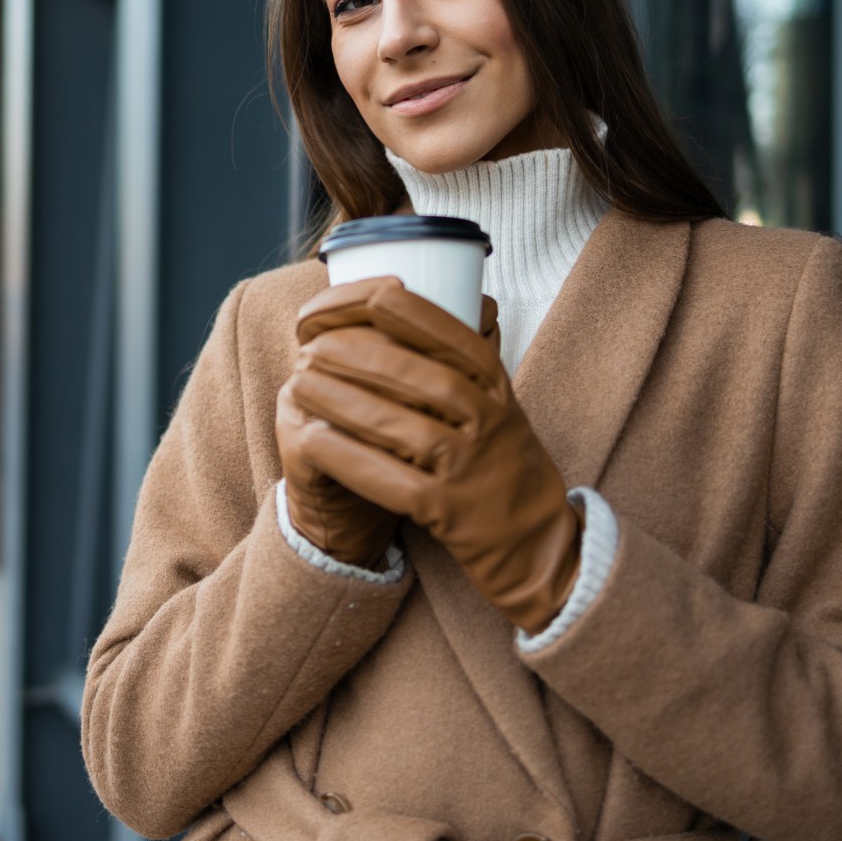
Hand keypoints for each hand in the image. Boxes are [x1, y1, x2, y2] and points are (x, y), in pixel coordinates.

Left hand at [286, 280, 581, 633]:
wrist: (540, 546)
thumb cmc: (505, 466)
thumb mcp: (501, 408)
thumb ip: (464, 367)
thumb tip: (419, 304)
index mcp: (500, 391)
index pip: (458, 340)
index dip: (411, 315)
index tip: (369, 294)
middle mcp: (490, 424)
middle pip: (424, 379)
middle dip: (363, 355)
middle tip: (313, 343)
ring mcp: (470, 469)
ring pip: (402, 427)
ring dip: (344, 402)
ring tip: (301, 382)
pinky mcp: (448, 512)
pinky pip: (391, 481)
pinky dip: (348, 458)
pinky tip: (312, 439)